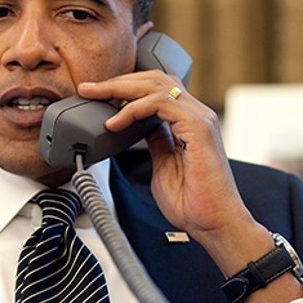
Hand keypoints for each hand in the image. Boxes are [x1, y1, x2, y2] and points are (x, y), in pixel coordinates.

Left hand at [77, 75, 302, 302]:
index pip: (157, 89)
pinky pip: (160, 103)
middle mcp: (197, 115)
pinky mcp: (198, 128)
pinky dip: (133, 108)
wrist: (214, 224)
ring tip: (96, 96)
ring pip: (156, 84)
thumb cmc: (194, 203)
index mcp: (190, 122)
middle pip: (155, 79)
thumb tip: (139, 127)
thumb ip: (155, 142)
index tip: (97, 96)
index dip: (126, 87)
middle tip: (88, 88)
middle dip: (118, 81)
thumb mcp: (163, 165)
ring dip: (121, 87)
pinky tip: (116, 121)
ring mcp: (200, 118)